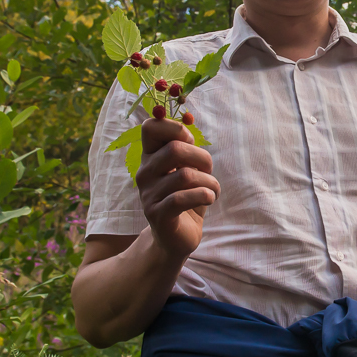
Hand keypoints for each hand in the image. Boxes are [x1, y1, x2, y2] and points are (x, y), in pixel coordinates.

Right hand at [136, 117, 220, 260]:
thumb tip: (189, 118)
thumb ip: (186, 147)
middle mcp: (144, 173)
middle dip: (202, 158)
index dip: (174, 128)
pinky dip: (204, 195)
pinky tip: (209, 199)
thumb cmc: (186, 197)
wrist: (177, 237)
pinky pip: (181, 198)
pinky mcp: (157, 215)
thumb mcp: (188, 169)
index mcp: (150, 157)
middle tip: (208, 171)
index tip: (189, 141)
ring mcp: (148, 195)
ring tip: (213, 190)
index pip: (150, 128)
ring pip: (185, 175)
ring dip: (210, 182)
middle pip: (174, 149)